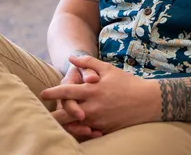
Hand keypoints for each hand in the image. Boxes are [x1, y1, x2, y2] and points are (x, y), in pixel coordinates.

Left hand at [42, 55, 159, 133]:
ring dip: (66, 123)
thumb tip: (71, 57)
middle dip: (54, 114)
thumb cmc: (127, 83)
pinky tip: (76, 127)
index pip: (66, 92)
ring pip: (74, 125)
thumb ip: (88, 62)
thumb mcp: (108, 69)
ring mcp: (97, 121)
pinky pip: (87, 132)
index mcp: (92, 91)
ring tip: (59, 121)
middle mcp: (92, 107)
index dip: (52, 92)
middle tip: (46, 113)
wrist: (147, 102)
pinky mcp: (104, 129)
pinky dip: (80, 130)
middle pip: (65, 114)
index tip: (43, 93)